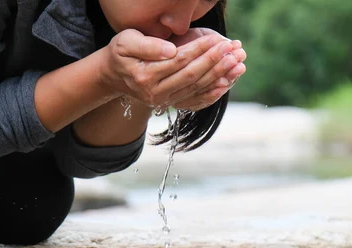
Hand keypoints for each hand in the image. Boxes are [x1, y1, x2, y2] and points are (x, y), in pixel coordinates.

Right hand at [99, 29, 237, 106]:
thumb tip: (171, 51)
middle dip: (214, 62)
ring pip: (196, 88)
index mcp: (145, 75)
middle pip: (191, 76)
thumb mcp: (126, 42)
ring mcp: (163, 101)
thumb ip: (148, 45)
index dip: (199, 50)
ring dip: (218, 76)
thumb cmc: (121, 54)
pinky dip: (212, 93)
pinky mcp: (170, 104)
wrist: (114, 76)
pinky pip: (195, 101)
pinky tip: (226, 84)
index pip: (179, 61)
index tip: (217, 40)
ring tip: (237, 63)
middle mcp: (155, 93)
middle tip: (233, 51)